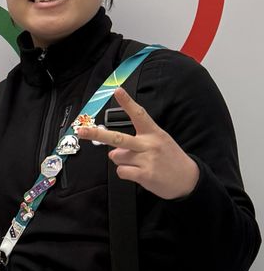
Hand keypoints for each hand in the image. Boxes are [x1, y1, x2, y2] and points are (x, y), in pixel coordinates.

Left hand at [75, 88, 199, 199]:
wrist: (189, 179)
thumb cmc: (170, 159)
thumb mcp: (159, 143)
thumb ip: (136, 143)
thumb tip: (113, 151)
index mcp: (154, 133)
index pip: (139, 114)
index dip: (127, 102)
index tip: (117, 90)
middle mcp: (149, 144)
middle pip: (118, 138)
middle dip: (97, 134)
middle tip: (81, 131)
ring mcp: (147, 160)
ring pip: (116, 157)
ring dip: (122, 161)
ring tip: (138, 163)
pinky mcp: (144, 175)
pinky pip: (121, 171)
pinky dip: (125, 173)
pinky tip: (139, 173)